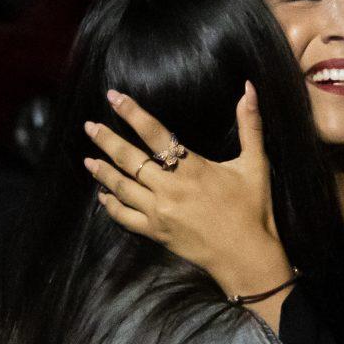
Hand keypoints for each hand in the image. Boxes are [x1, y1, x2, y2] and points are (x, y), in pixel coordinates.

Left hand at [83, 85, 295, 328]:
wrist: (246, 256)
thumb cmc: (253, 209)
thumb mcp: (255, 164)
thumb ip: (250, 125)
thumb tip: (248, 88)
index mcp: (192, 167)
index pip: (155, 133)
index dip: (132, 113)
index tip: (113, 97)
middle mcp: (170, 187)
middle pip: (129, 158)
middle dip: (106, 139)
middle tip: (89, 125)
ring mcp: (159, 211)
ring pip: (121, 186)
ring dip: (102, 170)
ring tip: (88, 158)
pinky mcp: (156, 233)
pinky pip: (124, 217)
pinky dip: (111, 205)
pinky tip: (103, 195)